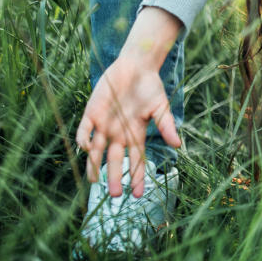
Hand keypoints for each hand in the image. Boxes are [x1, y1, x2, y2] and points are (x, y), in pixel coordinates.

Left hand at [76, 54, 180, 198]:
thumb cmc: (150, 86)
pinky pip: (84, 131)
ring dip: (95, 166)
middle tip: (115, 195)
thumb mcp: (161, 107)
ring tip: (95, 182)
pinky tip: (87, 149)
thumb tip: (178, 145)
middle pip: (114, 160)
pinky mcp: (91, 113)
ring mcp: (103, 125)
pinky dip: (83, 140)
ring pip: (96, 151)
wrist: (136, 65)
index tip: (137, 194)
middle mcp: (118, 133)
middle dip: (114, 177)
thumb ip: (167, 126)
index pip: (136, 160)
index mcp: (135, 134)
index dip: (136, 177)